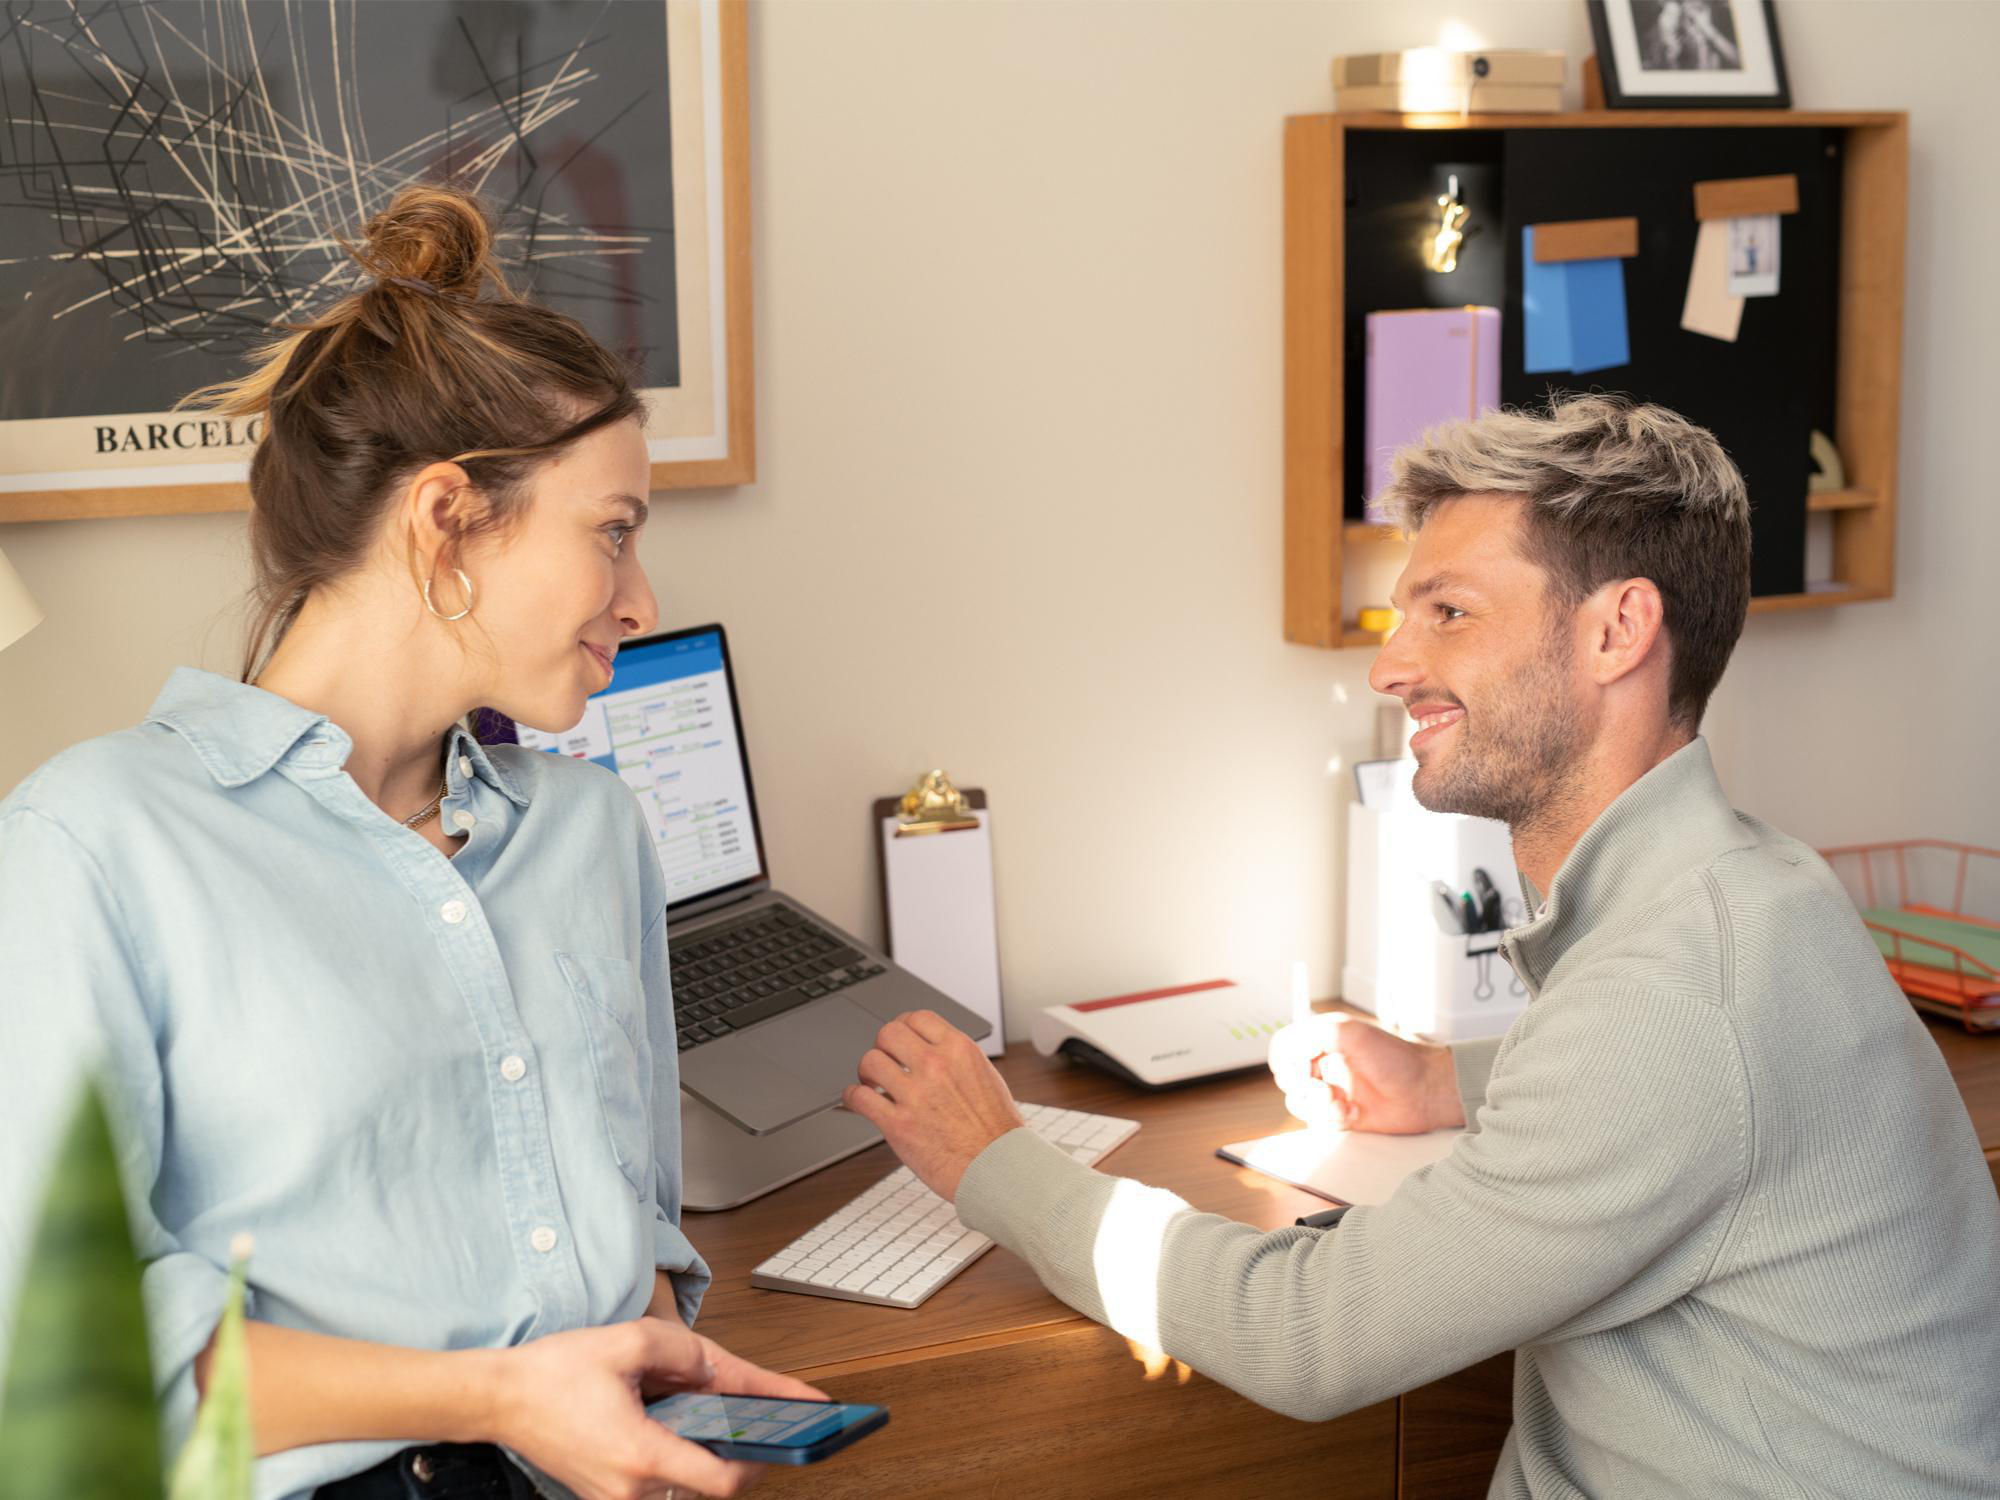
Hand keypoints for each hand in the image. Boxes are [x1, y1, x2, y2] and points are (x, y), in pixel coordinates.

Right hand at [490, 1320, 821, 1499]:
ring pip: (688, 1483)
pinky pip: (662, 1481)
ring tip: (739, 1416)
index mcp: (641, 1455)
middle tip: (775, 1417)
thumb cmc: (553, 1373)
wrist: (499, 1399)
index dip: (766, 1457)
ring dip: (713, 1452)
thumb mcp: (629, 1341)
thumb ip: (687, 1353)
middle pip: (712, 1482)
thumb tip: (720, 1370)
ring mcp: (617, 1498)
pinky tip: (693, 1423)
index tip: (799, 1432)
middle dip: (744, 1448)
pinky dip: (685, 1455)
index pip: (725, 1479)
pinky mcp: (608, 1494)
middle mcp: (631, 1489)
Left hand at [842, 1010, 1026, 1200]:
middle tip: (883, 1060)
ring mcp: (915, 1094)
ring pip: (870, 1061)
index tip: (898, 1039)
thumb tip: (933, 1051)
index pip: (917, 1017)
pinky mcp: (898, 1124)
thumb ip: (956, 1060)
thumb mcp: (985, 1077)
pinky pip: (859, 1098)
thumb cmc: (997, 1130)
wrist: (998, 1167)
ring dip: (866, 1072)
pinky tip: (858, 1101)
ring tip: (871, 1083)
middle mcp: (935, 1066)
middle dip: (882, 1045)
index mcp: (959, 1050)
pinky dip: (853, 1097)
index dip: (903, 1026)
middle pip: (888, 1033)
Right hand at [1267, 1013, 1463, 1134]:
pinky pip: (1318, 1121)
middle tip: (1322, 1089)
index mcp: (1324, 1038)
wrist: (1426, 1091)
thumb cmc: (1396, 1057)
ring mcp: (1332, 1089)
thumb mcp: (1349, 1033)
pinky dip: (1330, 1119)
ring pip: (1298, 1102)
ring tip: (1338, 1103)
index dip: (1286, 1060)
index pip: (1285, 1047)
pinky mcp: (1341, 1113)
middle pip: (1286, 1076)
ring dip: (1315, 1105)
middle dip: (1300, 1086)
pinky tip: (1352, 1113)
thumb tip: (1288, 1057)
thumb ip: (1311, 1035)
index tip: (1302, 1068)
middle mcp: (1325, 1063)